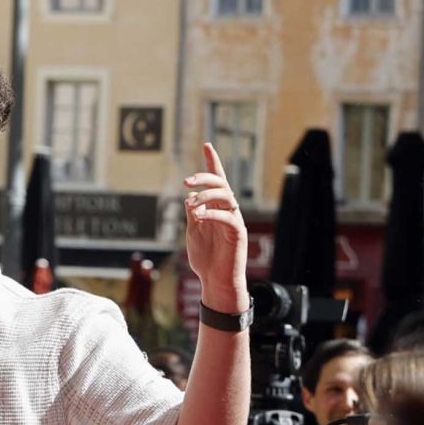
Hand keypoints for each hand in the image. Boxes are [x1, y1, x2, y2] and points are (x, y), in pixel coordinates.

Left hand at [184, 143, 248, 311]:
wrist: (215, 280)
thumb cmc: (205, 258)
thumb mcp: (194, 232)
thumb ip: (193, 213)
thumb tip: (189, 196)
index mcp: (215, 207)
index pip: (215, 180)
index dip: (212, 162)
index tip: (206, 145)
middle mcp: (227, 210)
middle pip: (221, 184)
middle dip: (204, 178)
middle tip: (186, 181)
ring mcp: (233, 220)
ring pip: (225, 196)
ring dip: (206, 196)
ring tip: (191, 205)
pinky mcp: (238, 232)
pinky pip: (227, 216)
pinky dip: (212, 213)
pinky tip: (199, 216)